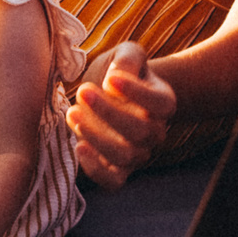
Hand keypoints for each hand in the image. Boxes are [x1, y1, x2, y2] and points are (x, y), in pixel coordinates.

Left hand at [67, 42, 175, 187]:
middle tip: (84, 91)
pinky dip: (96, 170)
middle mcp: (155, 131)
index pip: (160, 104)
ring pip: (126, 156)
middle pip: (141, 132)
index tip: (110, 77)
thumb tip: (116, 76)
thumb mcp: (126, 55)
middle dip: (109, 112)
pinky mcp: (117, 169)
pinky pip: (113, 181)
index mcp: (163, 102)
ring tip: (73, 112)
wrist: (111, 95)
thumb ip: (127, 59)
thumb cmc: (120, 72)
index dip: (136, 92)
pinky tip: (79, 146)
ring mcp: (138, 153)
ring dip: (97, 137)